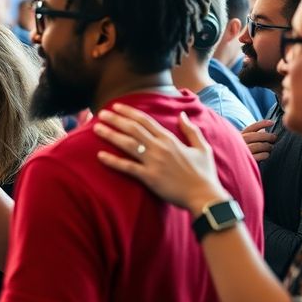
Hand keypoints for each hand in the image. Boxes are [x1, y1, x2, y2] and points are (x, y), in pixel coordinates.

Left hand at [94, 104, 227, 216]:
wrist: (204, 195)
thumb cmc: (204, 173)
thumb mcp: (202, 147)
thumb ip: (190, 130)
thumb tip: (182, 114)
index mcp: (170, 139)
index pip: (145, 120)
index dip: (129, 112)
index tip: (116, 106)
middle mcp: (159, 147)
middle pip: (133, 129)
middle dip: (116, 119)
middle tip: (101, 113)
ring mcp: (153, 162)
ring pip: (128, 144)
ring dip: (111, 135)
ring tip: (96, 128)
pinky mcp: (149, 177)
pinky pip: (128, 167)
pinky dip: (113, 161)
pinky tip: (100, 156)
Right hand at [241, 119, 275, 161]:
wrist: (236, 166)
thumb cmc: (245, 152)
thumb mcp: (246, 142)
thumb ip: (254, 135)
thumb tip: (266, 129)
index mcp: (239, 136)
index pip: (251, 128)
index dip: (262, 124)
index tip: (272, 122)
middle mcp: (238, 143)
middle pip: (253, 136)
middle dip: (266, 136)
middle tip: (274, 138)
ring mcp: (240, 152)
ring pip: (256, 146)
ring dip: (266, 146)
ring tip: (271, 147)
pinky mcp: (244, 161)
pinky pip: (256, 156)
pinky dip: (264, 154)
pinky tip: (267, 154)